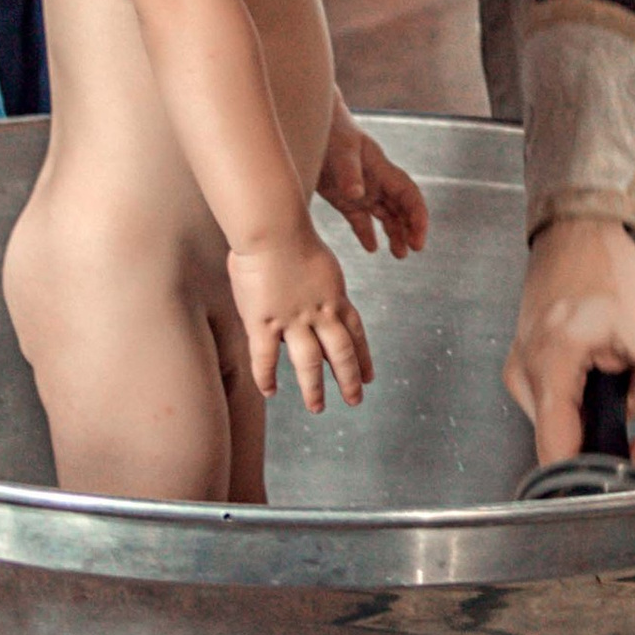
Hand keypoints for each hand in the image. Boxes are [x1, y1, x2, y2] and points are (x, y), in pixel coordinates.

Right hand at [230, 225, 372, 411]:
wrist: (274, 226)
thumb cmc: (290, 228)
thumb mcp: (317, 258)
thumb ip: (316, 277)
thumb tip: (309, 280)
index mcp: (335, 295)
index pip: (356, 333)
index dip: (363, 357)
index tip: (369, 376)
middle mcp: (320, 312)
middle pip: (341, 353)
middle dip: (349, 380)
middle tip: (355, 400)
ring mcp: (293, 319)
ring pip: (309, 362)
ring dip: (314, 388)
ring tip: (317, 408)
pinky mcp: (264, 321)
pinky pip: (266, 357)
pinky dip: (267, 376)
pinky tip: (270, 392)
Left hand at [319, 101, 427, 256]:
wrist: (309, 125)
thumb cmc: (330, 131)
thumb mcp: (341, 150)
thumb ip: (349, 172)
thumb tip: (357, 195)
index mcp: (383, 170)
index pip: (409, 196)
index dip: (418, 217)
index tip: (419, 238)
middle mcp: (376, 182)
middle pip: (402, 208)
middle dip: (411, 228)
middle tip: (412, 250)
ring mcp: (361, 190)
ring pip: (385, 215)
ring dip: (394, 233)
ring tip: (399, 254)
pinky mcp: (344, 198)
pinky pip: (360, 219)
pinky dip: (367, 233)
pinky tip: (372, 248)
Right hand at [504, 217, 634, 468]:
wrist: (577, 232)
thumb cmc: (607, 269)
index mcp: (551, 364)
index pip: (558, 453)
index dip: (597, 468)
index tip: (627, 457)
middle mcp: (525, 373)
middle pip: (568, 439)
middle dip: (609, 428)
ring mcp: (521, 370)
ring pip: (567, 421)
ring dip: (600, 409)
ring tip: (617, 366)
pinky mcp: (527, 365)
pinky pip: (561, 401)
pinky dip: (588, 394)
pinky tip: (601, 364)